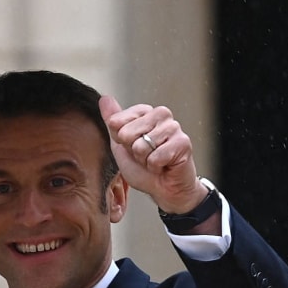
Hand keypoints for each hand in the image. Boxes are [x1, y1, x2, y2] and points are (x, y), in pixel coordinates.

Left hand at [99, 96, 209, 214]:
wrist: (164, 189)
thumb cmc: (143, 168)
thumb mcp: (120, 144)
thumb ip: (112, 121)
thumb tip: (104, 98)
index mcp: (145, 112)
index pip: (116, 121)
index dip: (121, 141)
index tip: (133, 147)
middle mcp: (161, 115)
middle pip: (127, 133)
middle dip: (132, 151)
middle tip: (145, 156)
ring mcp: (174, 127)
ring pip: (141, 146)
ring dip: (145, 160)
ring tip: (155, 161)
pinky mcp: (183, 142)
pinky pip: (155, 157)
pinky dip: (155, 167)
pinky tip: (164, 165)